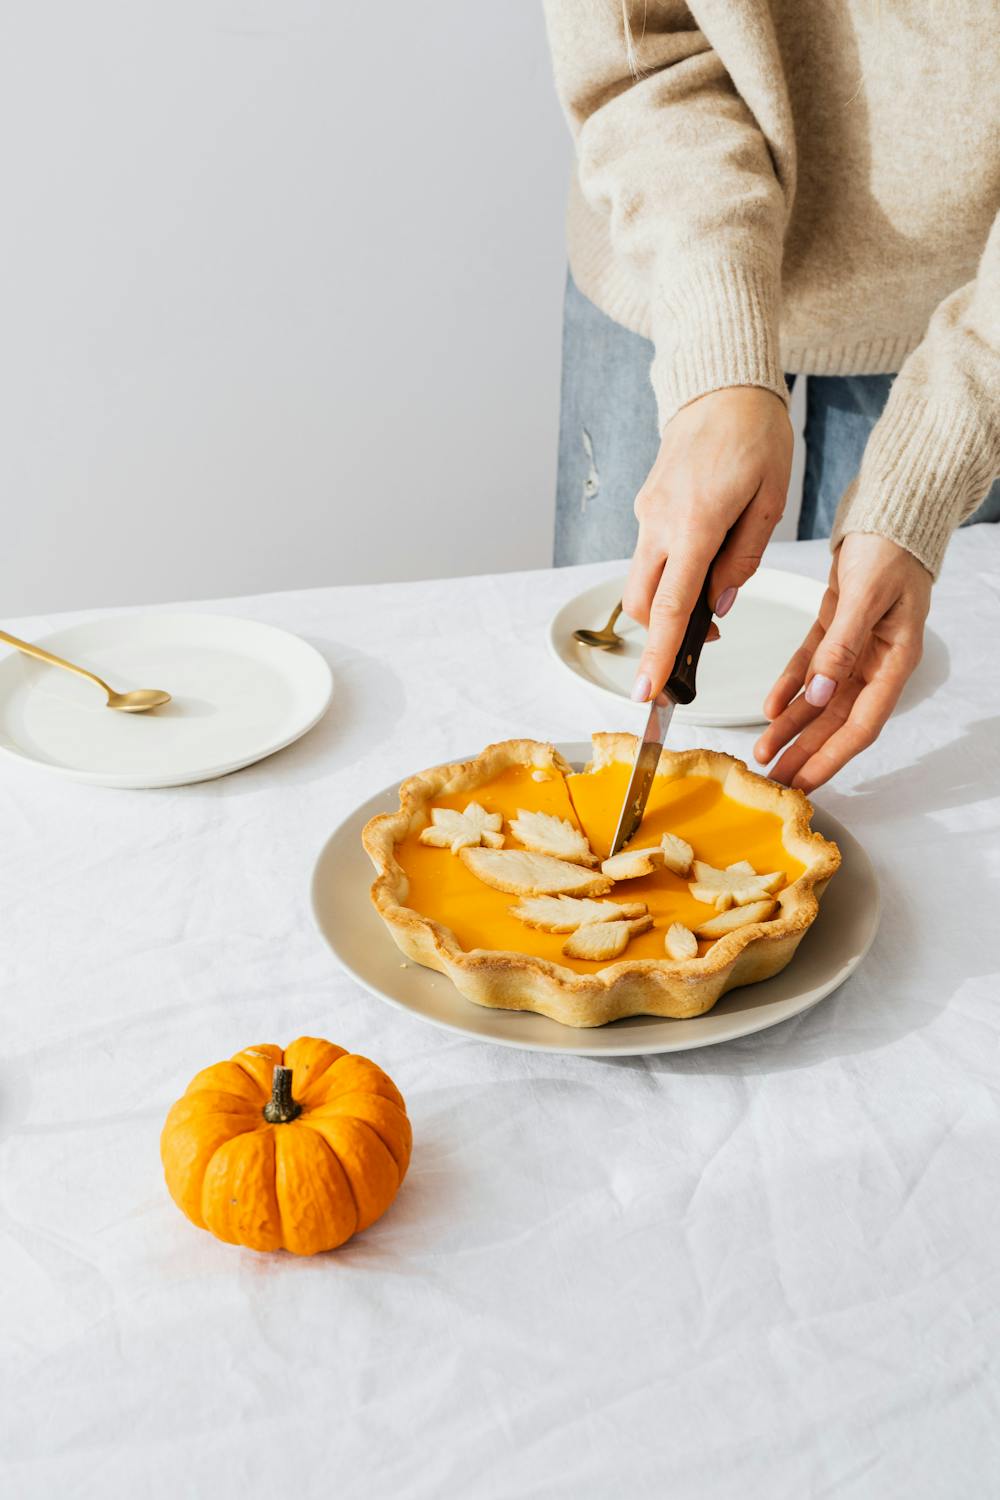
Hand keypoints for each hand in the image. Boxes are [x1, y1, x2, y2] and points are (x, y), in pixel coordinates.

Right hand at [623, 387, 792, 700]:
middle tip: (698, 651)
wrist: (722, 385)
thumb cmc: (756, 436)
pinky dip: (669, 575)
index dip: (656, 657)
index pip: (668, 607)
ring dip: (666, 605)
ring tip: (709, 602)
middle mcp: (660, 523)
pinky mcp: (647, 506)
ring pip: (641, 582)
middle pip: (642, 604)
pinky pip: (651, 555)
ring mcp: (648, 514)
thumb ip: (744, 558)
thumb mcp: (770, 500)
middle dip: (658, 638)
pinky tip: (702, 564)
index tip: (646, 694)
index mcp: (695, 525)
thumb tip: (719, 604)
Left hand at [754, 533, 930, 790]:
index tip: (805, 781)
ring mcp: (856, 648)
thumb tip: (822, 695)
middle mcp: (876, 661)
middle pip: (837, 721)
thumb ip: (842, 646)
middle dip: (806, 752)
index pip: (862, 724)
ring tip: (765, 752)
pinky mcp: (835, 629)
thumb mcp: (865, 596)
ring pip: (820, 700)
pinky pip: (808, 668)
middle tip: (776, 780)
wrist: (888, 511)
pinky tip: (769, 708)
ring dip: (792, 727)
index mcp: (895, 660)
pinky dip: (789, 688)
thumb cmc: (889, 548)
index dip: (832, 757)